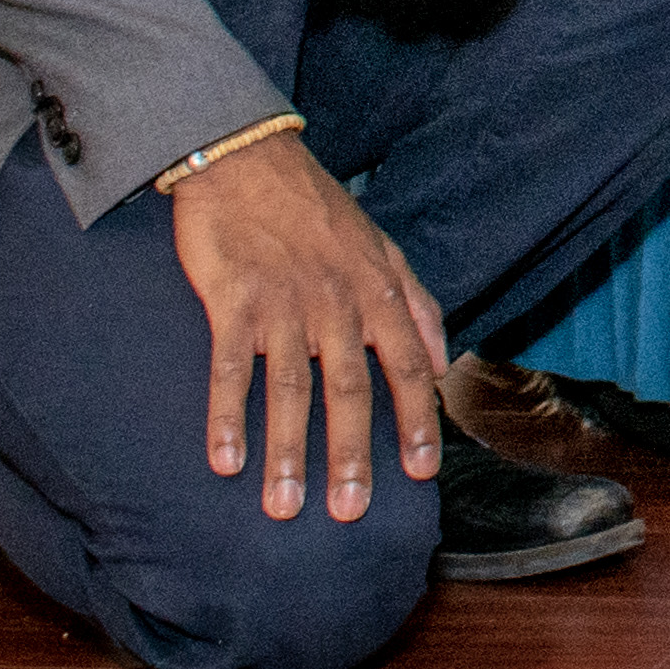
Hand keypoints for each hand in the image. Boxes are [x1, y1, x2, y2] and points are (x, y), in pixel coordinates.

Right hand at [165, 132, 447, 520]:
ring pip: (290, 389)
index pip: (410, 367)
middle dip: (351, 455)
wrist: (250, 157)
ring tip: (282, 506)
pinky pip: (229, 367)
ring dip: (287, 451)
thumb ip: (416, 304)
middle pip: (349, 390)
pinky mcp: (233, 299)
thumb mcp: (383, 246)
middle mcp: (337, 303)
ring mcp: (284, 303)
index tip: (424, 473)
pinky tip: (225, 460)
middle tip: (349, 512)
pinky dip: (227, 415)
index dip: (419, 420)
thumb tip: (444, 361)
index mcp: (377, 292)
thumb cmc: (317, 208)